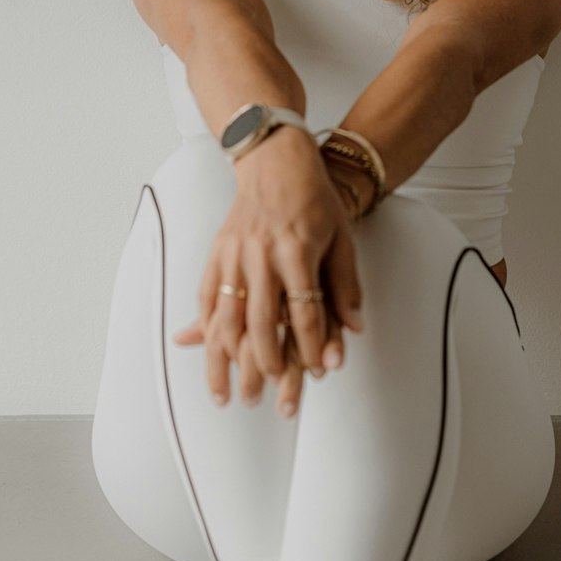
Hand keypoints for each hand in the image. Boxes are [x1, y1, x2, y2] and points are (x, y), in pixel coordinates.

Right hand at [171, 128, 365, 417]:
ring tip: (224, 392)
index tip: (316, 374)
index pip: (305, 312)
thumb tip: (355, 329)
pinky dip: (205, 327)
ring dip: (223, 359)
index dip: (312, 347)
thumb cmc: (314, 199)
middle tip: (261, 399)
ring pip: (225, 317)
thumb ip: (346, 284)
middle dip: (262, 366)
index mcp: (297, 251)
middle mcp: (262, 255)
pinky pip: (207, 296)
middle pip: (260, 323)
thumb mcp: (342, 237)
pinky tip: (205, 351)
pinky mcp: (218, 252)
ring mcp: (235, 254)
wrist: (276, 160)